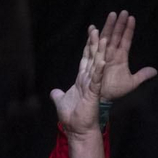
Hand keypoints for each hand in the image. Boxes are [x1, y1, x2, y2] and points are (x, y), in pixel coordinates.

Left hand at [49, 24, 104, 138]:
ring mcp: (92, 85)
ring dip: (100, 52)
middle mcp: (88, 80)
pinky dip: (99, 70)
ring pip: (97, 65)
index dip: (88, 45)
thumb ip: (58, 95)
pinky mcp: (93, 93)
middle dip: (96, 42)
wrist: (78, 130)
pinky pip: (97, 79)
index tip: (91, 30)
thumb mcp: (61, 102)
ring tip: (104, 37)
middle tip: (100, 26)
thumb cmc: (72, 117)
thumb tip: (54, 91)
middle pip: (93, 57)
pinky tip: (103, 61)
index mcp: (82, 80)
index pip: (86, 58)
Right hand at [94, 10, 155, 102]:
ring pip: (105, 39)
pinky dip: (92, 39)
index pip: (126, 40)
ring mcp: (102, 57)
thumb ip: (142, 75)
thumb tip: (154, 70)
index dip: (129, 30)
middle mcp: (111, 55)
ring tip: (109, 17)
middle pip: (115, 36)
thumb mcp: (131, 83)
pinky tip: (93, 31)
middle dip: (117, 24)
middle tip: (119, 12)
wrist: (101, 100)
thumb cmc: (114, 91)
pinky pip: (92, 49)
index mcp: (120, 58)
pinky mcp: (93, 62)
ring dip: (107, 28)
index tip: (131, 18)